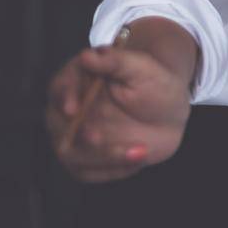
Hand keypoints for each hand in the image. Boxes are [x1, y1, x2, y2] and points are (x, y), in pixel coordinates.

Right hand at [45, 40, 190, 182]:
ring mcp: (76, 138)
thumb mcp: (142, 67)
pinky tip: (139, 157)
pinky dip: (113, 170)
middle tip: (97, 137)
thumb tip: (88, 55)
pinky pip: (89, 172)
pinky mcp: (89, 159)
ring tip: (140, 151)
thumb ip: (115, 60)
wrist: (169, 111)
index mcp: (76, 81)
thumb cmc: (154, 83)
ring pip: (72, 155)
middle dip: (77, 137)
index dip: (64, 99)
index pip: (59, 88)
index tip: (73, 109)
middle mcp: (68, 112)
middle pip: (59, 128)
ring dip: (100, 158)